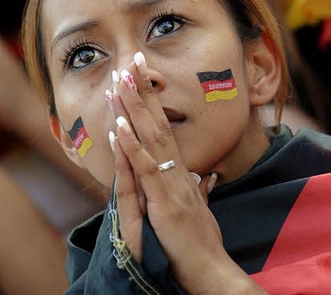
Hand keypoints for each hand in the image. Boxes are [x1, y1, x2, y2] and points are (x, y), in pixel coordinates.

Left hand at [108, 55, 245, 292]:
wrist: (211, 269)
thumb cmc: (203, 243)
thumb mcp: (200, 210)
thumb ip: (200, 189)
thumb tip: (204, 176)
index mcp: (181, 171)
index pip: (163, 127)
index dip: (151, 100)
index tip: (139, 75)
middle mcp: (177, 170)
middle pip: (157, 122)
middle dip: (142, 90)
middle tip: (129, 61)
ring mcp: (171, 183)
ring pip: (150, 137)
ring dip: (134, 108)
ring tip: (119, 82)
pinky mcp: (164, 200)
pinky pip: (146, 169)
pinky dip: (132, 147)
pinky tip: (119, 128)